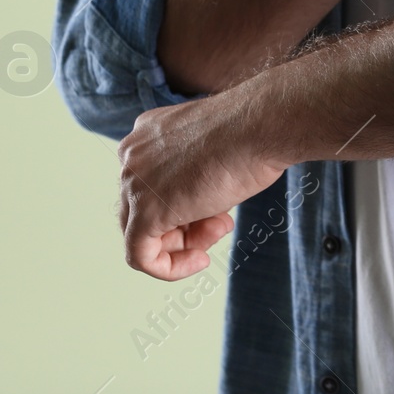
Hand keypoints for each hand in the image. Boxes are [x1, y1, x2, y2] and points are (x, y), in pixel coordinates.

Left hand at [117, 93, 284, 280]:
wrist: (261, 126)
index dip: (186, 205)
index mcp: (147, 133)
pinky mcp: (145, 212)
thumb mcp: (214, 148)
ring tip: (221, 231)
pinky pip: (140, 256)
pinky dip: (169, 268)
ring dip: (186, 243)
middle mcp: (132, 155)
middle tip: (220, 226)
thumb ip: (193, 170)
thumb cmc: (253, 131)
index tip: (218, 211)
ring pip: (143, 233)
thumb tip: (198, 200)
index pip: (152, 184)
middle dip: (186, 226)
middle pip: (145, 208)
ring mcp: (134, 183)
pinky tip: (199, 261)